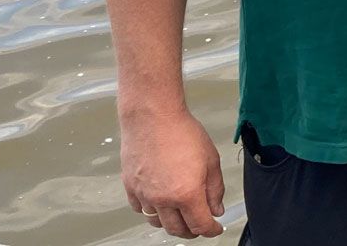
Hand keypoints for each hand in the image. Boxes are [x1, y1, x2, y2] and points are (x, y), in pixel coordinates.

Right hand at [120, 108, 226, 238]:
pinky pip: (140, 209)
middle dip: (192, 230)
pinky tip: (159, 202)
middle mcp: (163, 199)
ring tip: (179, 214)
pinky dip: (151, 210)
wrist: (152, 116)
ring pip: (157, 222)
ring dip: (170, 223)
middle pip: (177, 229)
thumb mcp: (210, 160)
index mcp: (187, 194)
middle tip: (199, 224)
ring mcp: (144, 195)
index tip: (215, 228)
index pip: (200, 226)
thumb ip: (215, 189)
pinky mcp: (130, 187)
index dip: (211, 230)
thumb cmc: (181, 131)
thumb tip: (216, 208)